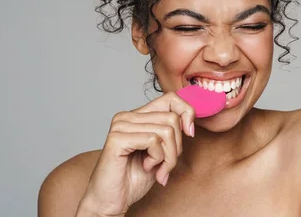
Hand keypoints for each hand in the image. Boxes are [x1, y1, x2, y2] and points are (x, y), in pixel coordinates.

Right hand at [76, 92, 194, 216]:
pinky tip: (146, 167)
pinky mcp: (117, 139)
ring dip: (168, 157)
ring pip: (166, 130)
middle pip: (172, 118)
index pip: (170, 98)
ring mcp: (120, 126)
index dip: (187, 113)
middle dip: (176, 147)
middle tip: (166, 165)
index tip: (190, 133)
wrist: (111, 202)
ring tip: (157, 169)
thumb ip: (171, 133)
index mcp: (137, 116)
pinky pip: (153, 140)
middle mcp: (127, 116)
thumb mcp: (161, 151)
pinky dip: (157, 159)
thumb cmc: (134, 178)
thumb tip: (189, 120)